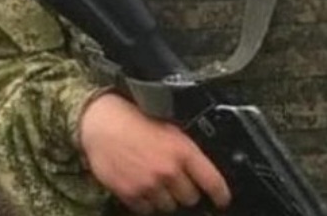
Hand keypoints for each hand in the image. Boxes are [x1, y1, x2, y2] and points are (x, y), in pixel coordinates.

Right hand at [78, 92, 231, 213]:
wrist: (104, 123)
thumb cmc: (137, 120)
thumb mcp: (171, 128)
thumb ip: (187, 150)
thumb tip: (202, 169)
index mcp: (183, 150)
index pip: (212, 181)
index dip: (221, 194)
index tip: (223, 200)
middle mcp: (168, 170)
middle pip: (190, 198)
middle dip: (186, 191)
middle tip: (177, 180)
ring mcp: (149, 184)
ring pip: (169, 207)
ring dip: (166, 198)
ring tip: (156, 180)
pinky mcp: (130, 194)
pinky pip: (147, 210)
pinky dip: (146, 202)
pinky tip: (142, 186)